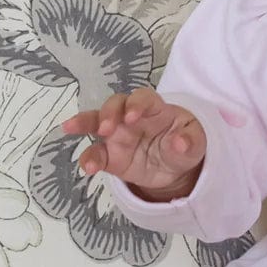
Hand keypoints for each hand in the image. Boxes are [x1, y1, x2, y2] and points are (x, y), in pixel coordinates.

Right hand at [61, 88, 205, 199]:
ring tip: (70, 128)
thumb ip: (190, 142)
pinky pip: (96, 154)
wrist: (176, 167)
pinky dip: (89, 158)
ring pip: (96, 122)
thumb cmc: (185, 143)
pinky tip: (87, 167)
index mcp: (155, 109)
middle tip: (107, 127)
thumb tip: (180, 144)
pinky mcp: (110, 156)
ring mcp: (118, 135)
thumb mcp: (196, 143)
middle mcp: (132, 118)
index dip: (136, 104)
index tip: (132, 117)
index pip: (144, 98)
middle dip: (108, 112)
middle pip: (115, 105)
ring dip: (84, 123)